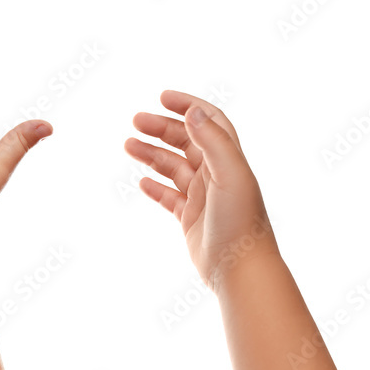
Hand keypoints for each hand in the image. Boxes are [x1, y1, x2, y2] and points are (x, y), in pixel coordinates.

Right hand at [125, 90, 279, 291]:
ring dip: (151, 154)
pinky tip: (142, 182)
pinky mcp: (191, 219)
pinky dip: (155, 186)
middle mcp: (216, 175)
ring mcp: (203, 197)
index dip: (187, 106)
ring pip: (173, 167)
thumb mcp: (230, 176)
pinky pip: (169, 196)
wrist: (241, 272)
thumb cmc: (241, 224)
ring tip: (128, 146)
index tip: (162, 97)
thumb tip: (193, 112)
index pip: (208, 121)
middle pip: (186, 141)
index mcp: (228, 160)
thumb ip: (213, 142)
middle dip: (161, 128)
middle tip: (135, 122)